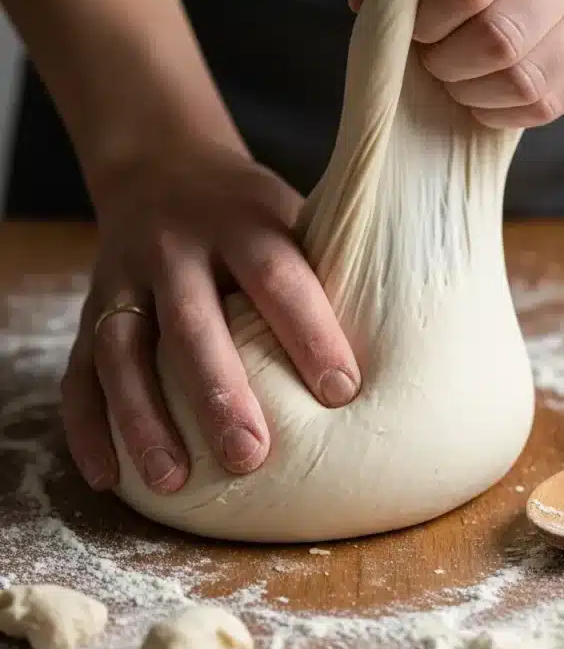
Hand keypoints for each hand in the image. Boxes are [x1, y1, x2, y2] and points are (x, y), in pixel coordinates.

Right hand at [61, 135, 360, 493]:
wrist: (161, 168)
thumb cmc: (249, 212)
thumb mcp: (291, 214)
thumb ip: (325, 267)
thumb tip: (398, 346)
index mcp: (242, 221)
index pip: (277, 274)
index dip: (309, 331)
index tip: (342, 391)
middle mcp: (175, 247)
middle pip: (192, 321)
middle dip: (218, 391)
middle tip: (249, 457)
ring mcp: (122, 277)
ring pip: (122, 350)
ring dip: (142, 418)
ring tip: (173, 480)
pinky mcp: (89, 308)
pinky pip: (79, 369)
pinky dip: (87, 425)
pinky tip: (110, 477)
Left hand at [347, 0, 563, 127]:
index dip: (426, 18)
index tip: (416, 22)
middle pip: (500, 37)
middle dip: (447, 60)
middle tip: (431, 54)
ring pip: (527, 79)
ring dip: (471, 90)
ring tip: (456, 72)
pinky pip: (549, 104)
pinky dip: (501, 109)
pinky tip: (483, 89)